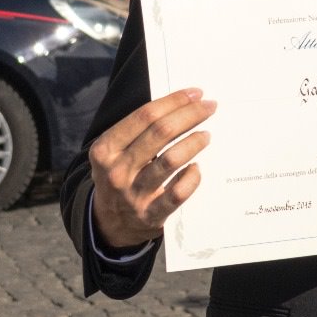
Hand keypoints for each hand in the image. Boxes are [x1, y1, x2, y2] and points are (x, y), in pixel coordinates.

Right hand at [88, 88, 214, 248]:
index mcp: (106, 149)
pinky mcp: (150, 214)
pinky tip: (197, 168)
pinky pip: (178, 192)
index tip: (196, 93)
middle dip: (190, 115)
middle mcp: (117, 170)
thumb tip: (182, 103)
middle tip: (210, 107)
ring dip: (194, 142)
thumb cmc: (121, 175)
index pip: (145, 116)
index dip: (174, 101)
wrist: (110, 223)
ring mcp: (133, 194)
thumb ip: (139, 131)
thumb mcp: (116, 152)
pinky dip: (192, 177)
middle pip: (161, 132)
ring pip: (171, 160)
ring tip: (207, 136)